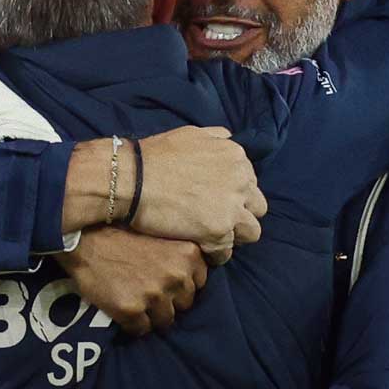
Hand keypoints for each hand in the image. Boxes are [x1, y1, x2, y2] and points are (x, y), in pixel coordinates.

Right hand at [53, 228, 207, 335]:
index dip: (181, 285)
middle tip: (149, 291)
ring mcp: (155, 295)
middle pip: (184, 304)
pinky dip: (133, 324)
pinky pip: (141, 329)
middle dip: (169, 300)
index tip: (167, 281)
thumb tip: (189, 280)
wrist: (84, 238)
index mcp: (188, 255)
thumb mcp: (161, 235)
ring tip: (136, 301)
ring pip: (165, 320)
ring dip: (152, 315)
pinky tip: (122, 309)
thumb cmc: (121, 232)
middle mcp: (177, 276)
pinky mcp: (132, 310)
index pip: (199, 284)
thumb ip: (179, 256)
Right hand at [129, 127, 266, 247]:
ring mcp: (231, 207)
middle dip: (241, 214)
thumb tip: (228, 139)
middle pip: (258, 207)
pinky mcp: (217, 230)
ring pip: (251, 232)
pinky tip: (202, 250)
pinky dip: (215, 254)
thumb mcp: (192, 134)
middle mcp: (240, 181)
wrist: (131, 178)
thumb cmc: (155, 155)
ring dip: (234, 235)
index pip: (250, 183)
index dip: (235, 194)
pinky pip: (226, 252)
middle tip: (218, 219)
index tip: (217, 200)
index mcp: (236, 157)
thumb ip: (216, 138)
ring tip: (213, 237)